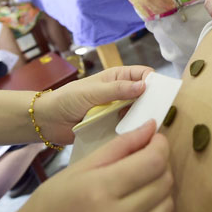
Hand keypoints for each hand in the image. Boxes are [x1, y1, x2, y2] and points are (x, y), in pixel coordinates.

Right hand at [10, 121, 173, 211]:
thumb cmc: (52, 204)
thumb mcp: (79, 168)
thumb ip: (119, 146)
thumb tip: (151, 127)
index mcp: (98, 190)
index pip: (153, 162)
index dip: (160, 145)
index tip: (156, 140)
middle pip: (164, 182)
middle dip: (160, 165)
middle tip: (144, 161)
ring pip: (169, 206)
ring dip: (160, 192)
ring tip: (139, 188)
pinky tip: (141, 211)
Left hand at [37, 66, 152, 143]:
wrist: (49, 121)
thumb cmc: (68, 99)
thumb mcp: (93, 92)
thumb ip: (117, 89)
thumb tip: (144, 86)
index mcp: (118, 77)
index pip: (144, 75)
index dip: (154, 82)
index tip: (162, 94)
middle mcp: (122, 93)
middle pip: (146, 95)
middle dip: (153, 102)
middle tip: (160, 113)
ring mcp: (119, 111)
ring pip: (140, 113)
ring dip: (145, 118)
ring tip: (152, 127)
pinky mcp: (115, 127)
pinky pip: (130, 128)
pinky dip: (135, 131)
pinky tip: (141, 136)